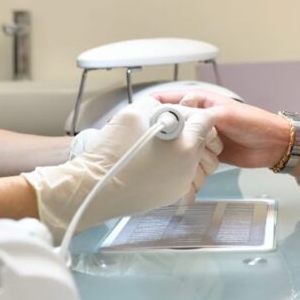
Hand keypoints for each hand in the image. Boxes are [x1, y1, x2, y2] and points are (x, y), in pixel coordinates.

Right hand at [70, 96, 221, 194]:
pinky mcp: (173, 195)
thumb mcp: (133, 114)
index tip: (182, 112)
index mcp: (185, 145)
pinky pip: (187, 176)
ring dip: (191, 150)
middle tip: (173, 127)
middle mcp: (190, 167)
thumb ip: (160, 105)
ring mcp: (182, 183)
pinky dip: (180, 167)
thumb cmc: (112, 152)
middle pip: (205, 141)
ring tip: (168, 145)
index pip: (206, 120)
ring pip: (200, 160)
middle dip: (193, 130)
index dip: (194, 111)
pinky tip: (161, 162)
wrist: (94, 188)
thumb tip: (173, 105)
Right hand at [153, 90, 289, 169]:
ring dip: (173, 148)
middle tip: (147, 141)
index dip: (152, 106)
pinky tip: (178, 166)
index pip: (168, 99)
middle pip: (170, 123)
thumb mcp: (225, 114)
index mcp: (200, 102)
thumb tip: (177, 117)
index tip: (138, 116)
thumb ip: (201, 115)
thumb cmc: (254, 123)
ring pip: (178, 142)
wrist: (274, 146)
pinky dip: (184, 161)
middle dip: (160, 131)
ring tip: (162, 155)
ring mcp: (201, 136)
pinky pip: (189, 157)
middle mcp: (197, 118)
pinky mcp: (205, 153)